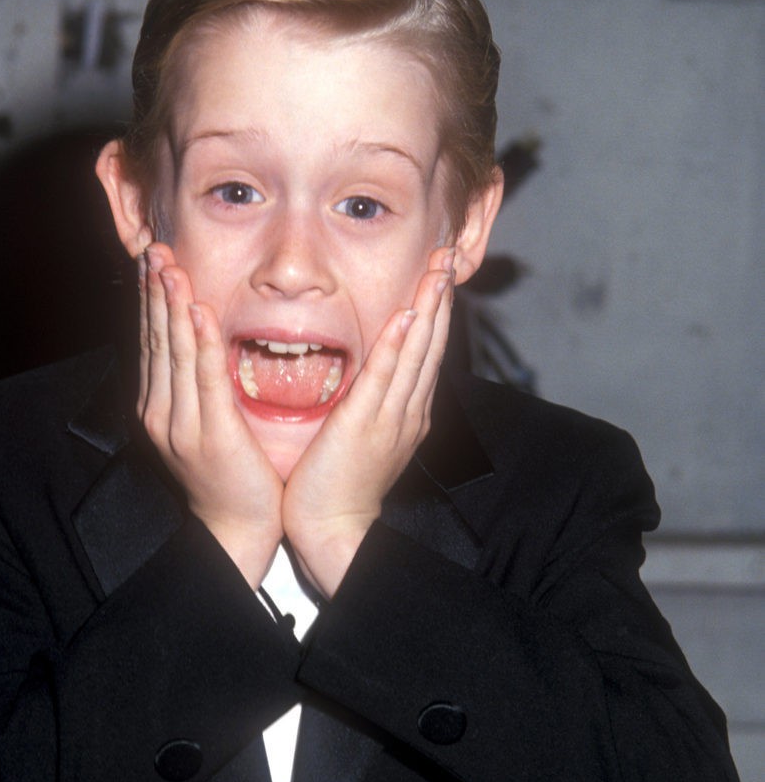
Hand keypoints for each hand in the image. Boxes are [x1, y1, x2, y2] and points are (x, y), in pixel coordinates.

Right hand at [139, 244, 283, 586]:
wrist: (236, 529)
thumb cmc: (230, 475)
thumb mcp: (204, 423)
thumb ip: (197, 385)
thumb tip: (198, 342)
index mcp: (158, 407)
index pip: (152, 341)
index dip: (151, 299)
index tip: (152, 260)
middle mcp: (161, 411)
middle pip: (156, 339)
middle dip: (154, 291)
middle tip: (153, 247)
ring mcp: (181, 423)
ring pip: (175, 352)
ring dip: (172, 305)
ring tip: (170, 265)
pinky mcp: (210, 434)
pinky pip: (205, 379)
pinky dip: (201, 342)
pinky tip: (200, 312)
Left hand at [282, 250, 454, 597]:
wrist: (333, 529)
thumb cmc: (337, 486)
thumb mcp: (361, 436)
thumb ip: (369, 403)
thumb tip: (369, 373)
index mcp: (407, 412)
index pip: (425, 350)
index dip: (434, 308)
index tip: (439, 271)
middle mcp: (408, 410)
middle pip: (431, 342)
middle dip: (440, 295)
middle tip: (448, 252)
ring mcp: (391, 417)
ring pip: (417, 352)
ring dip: (429, 307)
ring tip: (438, 268)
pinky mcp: (366, 424)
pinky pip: (386, 377)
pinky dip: (400, 345)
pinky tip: (409, 315)